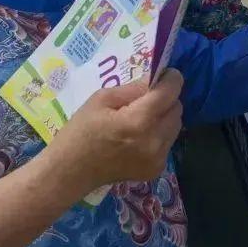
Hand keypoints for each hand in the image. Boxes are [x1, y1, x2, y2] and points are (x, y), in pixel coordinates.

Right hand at [47, 70, 184, 191]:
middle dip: (167, 98)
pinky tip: (138, 137)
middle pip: (177, 108)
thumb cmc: (80, 131)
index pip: (171, 92)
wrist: (70, 172)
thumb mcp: (101, 99)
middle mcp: (154, 141)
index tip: (164, 74)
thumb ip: (133, 88)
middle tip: (147, 98)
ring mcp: (158, 158)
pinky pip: (168, 142)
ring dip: (164, 117)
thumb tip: (155, 79)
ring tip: (142, 118)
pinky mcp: (156, 169)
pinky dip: (159, 134)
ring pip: (175, 125)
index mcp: (139, 121)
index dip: (171, 79)